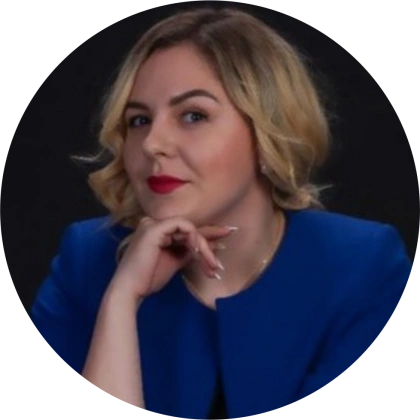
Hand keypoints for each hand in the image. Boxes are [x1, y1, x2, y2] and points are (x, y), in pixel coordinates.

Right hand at [108, 215, 234, 303]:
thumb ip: (190, 252)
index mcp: (158, 232)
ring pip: (189, 228)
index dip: (206, 234)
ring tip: (212, 263)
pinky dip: (194, 237)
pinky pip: (183, 226)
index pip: (186, 230)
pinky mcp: (155, 228)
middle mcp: (155, 224)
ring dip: (204, 246)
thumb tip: (209, 247)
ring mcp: (153, 224)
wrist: (131, 289)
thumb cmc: (149, 278)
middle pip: (190, 229)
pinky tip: (198, 251)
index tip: (225, 237)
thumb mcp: (175, 262)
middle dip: (210, 238)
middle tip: (228, 239)